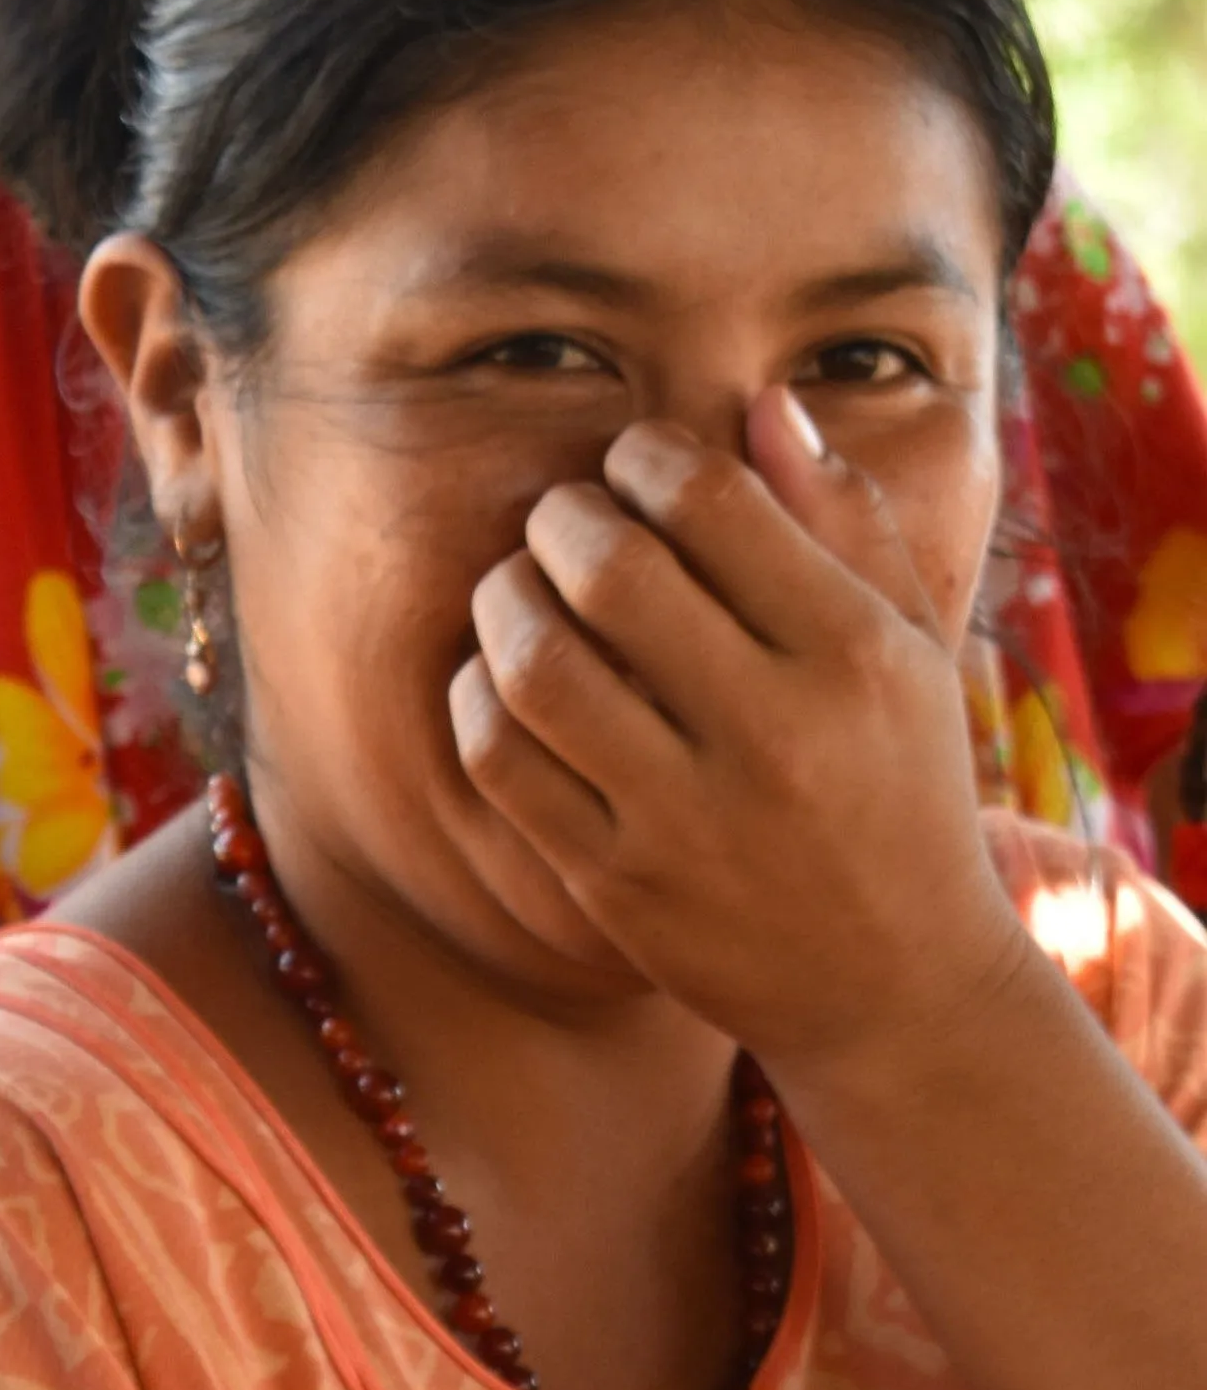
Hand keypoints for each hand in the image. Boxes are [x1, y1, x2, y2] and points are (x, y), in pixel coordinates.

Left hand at [450, 390, 1032, 1090]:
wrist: (892, 983)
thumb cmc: (901, 791)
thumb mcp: (913, 649)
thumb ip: (846, 521)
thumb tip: (761, 405)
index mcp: (852, 653)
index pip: (712, 503)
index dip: (645, 458)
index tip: (631, 465)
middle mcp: (768, 731)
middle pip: (610, 570)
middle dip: (561, 518)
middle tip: (560, 519)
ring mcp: (682, 815)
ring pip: (537, 665)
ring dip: (502, 602)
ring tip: (516, 589)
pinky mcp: (612, 881)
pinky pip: (501, 763)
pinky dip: (475, 699)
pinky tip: (494, 679)